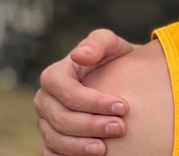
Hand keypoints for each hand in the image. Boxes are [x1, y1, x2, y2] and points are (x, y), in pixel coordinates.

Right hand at [34, 30, 133, 155]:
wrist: (122, 78)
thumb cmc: (115, 59)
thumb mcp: (112, 45)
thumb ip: (99, 43)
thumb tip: (80, 55)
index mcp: (55, 76)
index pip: (67, 93)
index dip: (93, 102)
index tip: (123, 107)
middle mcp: (45, 100)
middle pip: (61, 119)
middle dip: (91, 125)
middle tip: (120, 128)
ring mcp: (46, 121)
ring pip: (55, 139)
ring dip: (81, 146)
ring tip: (106, 148)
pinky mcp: (52, 138)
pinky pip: (52, 154)